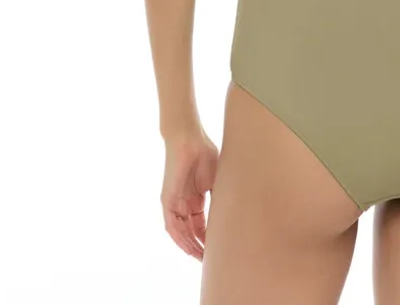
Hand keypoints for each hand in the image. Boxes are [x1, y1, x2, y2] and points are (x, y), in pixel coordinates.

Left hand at [161, 129, 218, 260]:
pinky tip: (188, 247)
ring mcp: (175, 202)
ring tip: (201, 257)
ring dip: (189, 246)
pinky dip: (179, 237)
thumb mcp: (217, 180)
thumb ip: (219, 197)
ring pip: (180, 232)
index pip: (201, 225)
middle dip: (199, 247)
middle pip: (190, 232)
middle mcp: (184, 204)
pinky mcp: (167, 200)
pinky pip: (171, 225)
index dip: (208, 238)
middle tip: (210, 260)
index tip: (218, 249)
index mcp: (196, 199)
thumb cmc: (204, 153)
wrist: (189, 139)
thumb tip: (231, 214)